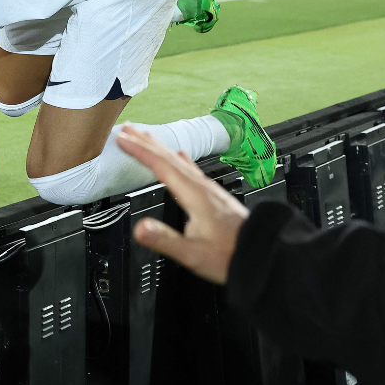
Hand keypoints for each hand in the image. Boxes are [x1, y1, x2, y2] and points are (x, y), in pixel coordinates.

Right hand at [115, 123, 248, 284]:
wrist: (262, 254)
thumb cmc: (230, 255)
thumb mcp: (192, 253)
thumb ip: (165, 240)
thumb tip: (139, 228)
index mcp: (195, 195)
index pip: (162, 166)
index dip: (140, 151)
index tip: (122, 139)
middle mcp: (202, 187)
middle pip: (170, 157)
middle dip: (147, 141)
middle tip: (128, 129)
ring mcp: (209, 190)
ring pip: (180, 160)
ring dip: (160, 147)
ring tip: (147, 137)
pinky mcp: (214, 196)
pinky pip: (191, 169)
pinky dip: (180, 158)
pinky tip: (183, 155)